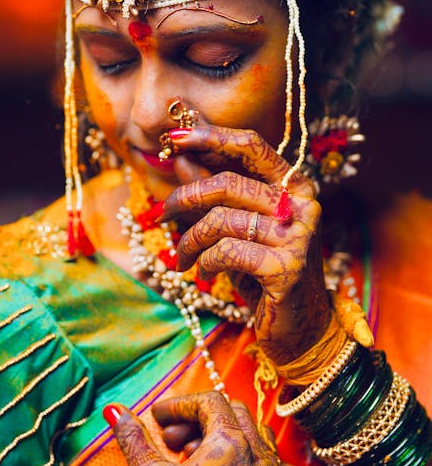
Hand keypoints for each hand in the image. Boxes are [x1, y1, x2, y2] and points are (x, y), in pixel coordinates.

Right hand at [110, 391, 297, 465]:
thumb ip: (134, 439)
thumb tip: (116, 411)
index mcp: (230, 442)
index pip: (208, 402)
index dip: (179, 405)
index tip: (158, 417)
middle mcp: (259, 456)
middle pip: (233, 413)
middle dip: (199, 420)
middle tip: (171, 441)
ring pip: (257, 436)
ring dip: (226, 437)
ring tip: (195, 460)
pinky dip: (252, 462)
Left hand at [162, 125, 331, 363]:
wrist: (300, 328)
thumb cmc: (264, 271)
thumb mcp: (236, 226)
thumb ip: (213, 190)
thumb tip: (181, 154)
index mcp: (294, 185)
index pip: (250, 146)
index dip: (210, 136)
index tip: (173, 137)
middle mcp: (302, 204)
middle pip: (228, 182)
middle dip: (185, 197)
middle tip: (163, 214)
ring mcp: (298, 236)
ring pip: (223, 219)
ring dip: (190, 240)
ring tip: (183, 257)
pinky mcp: (287, 268)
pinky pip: (226, 252)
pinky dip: (205, 262)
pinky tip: (204, 272)